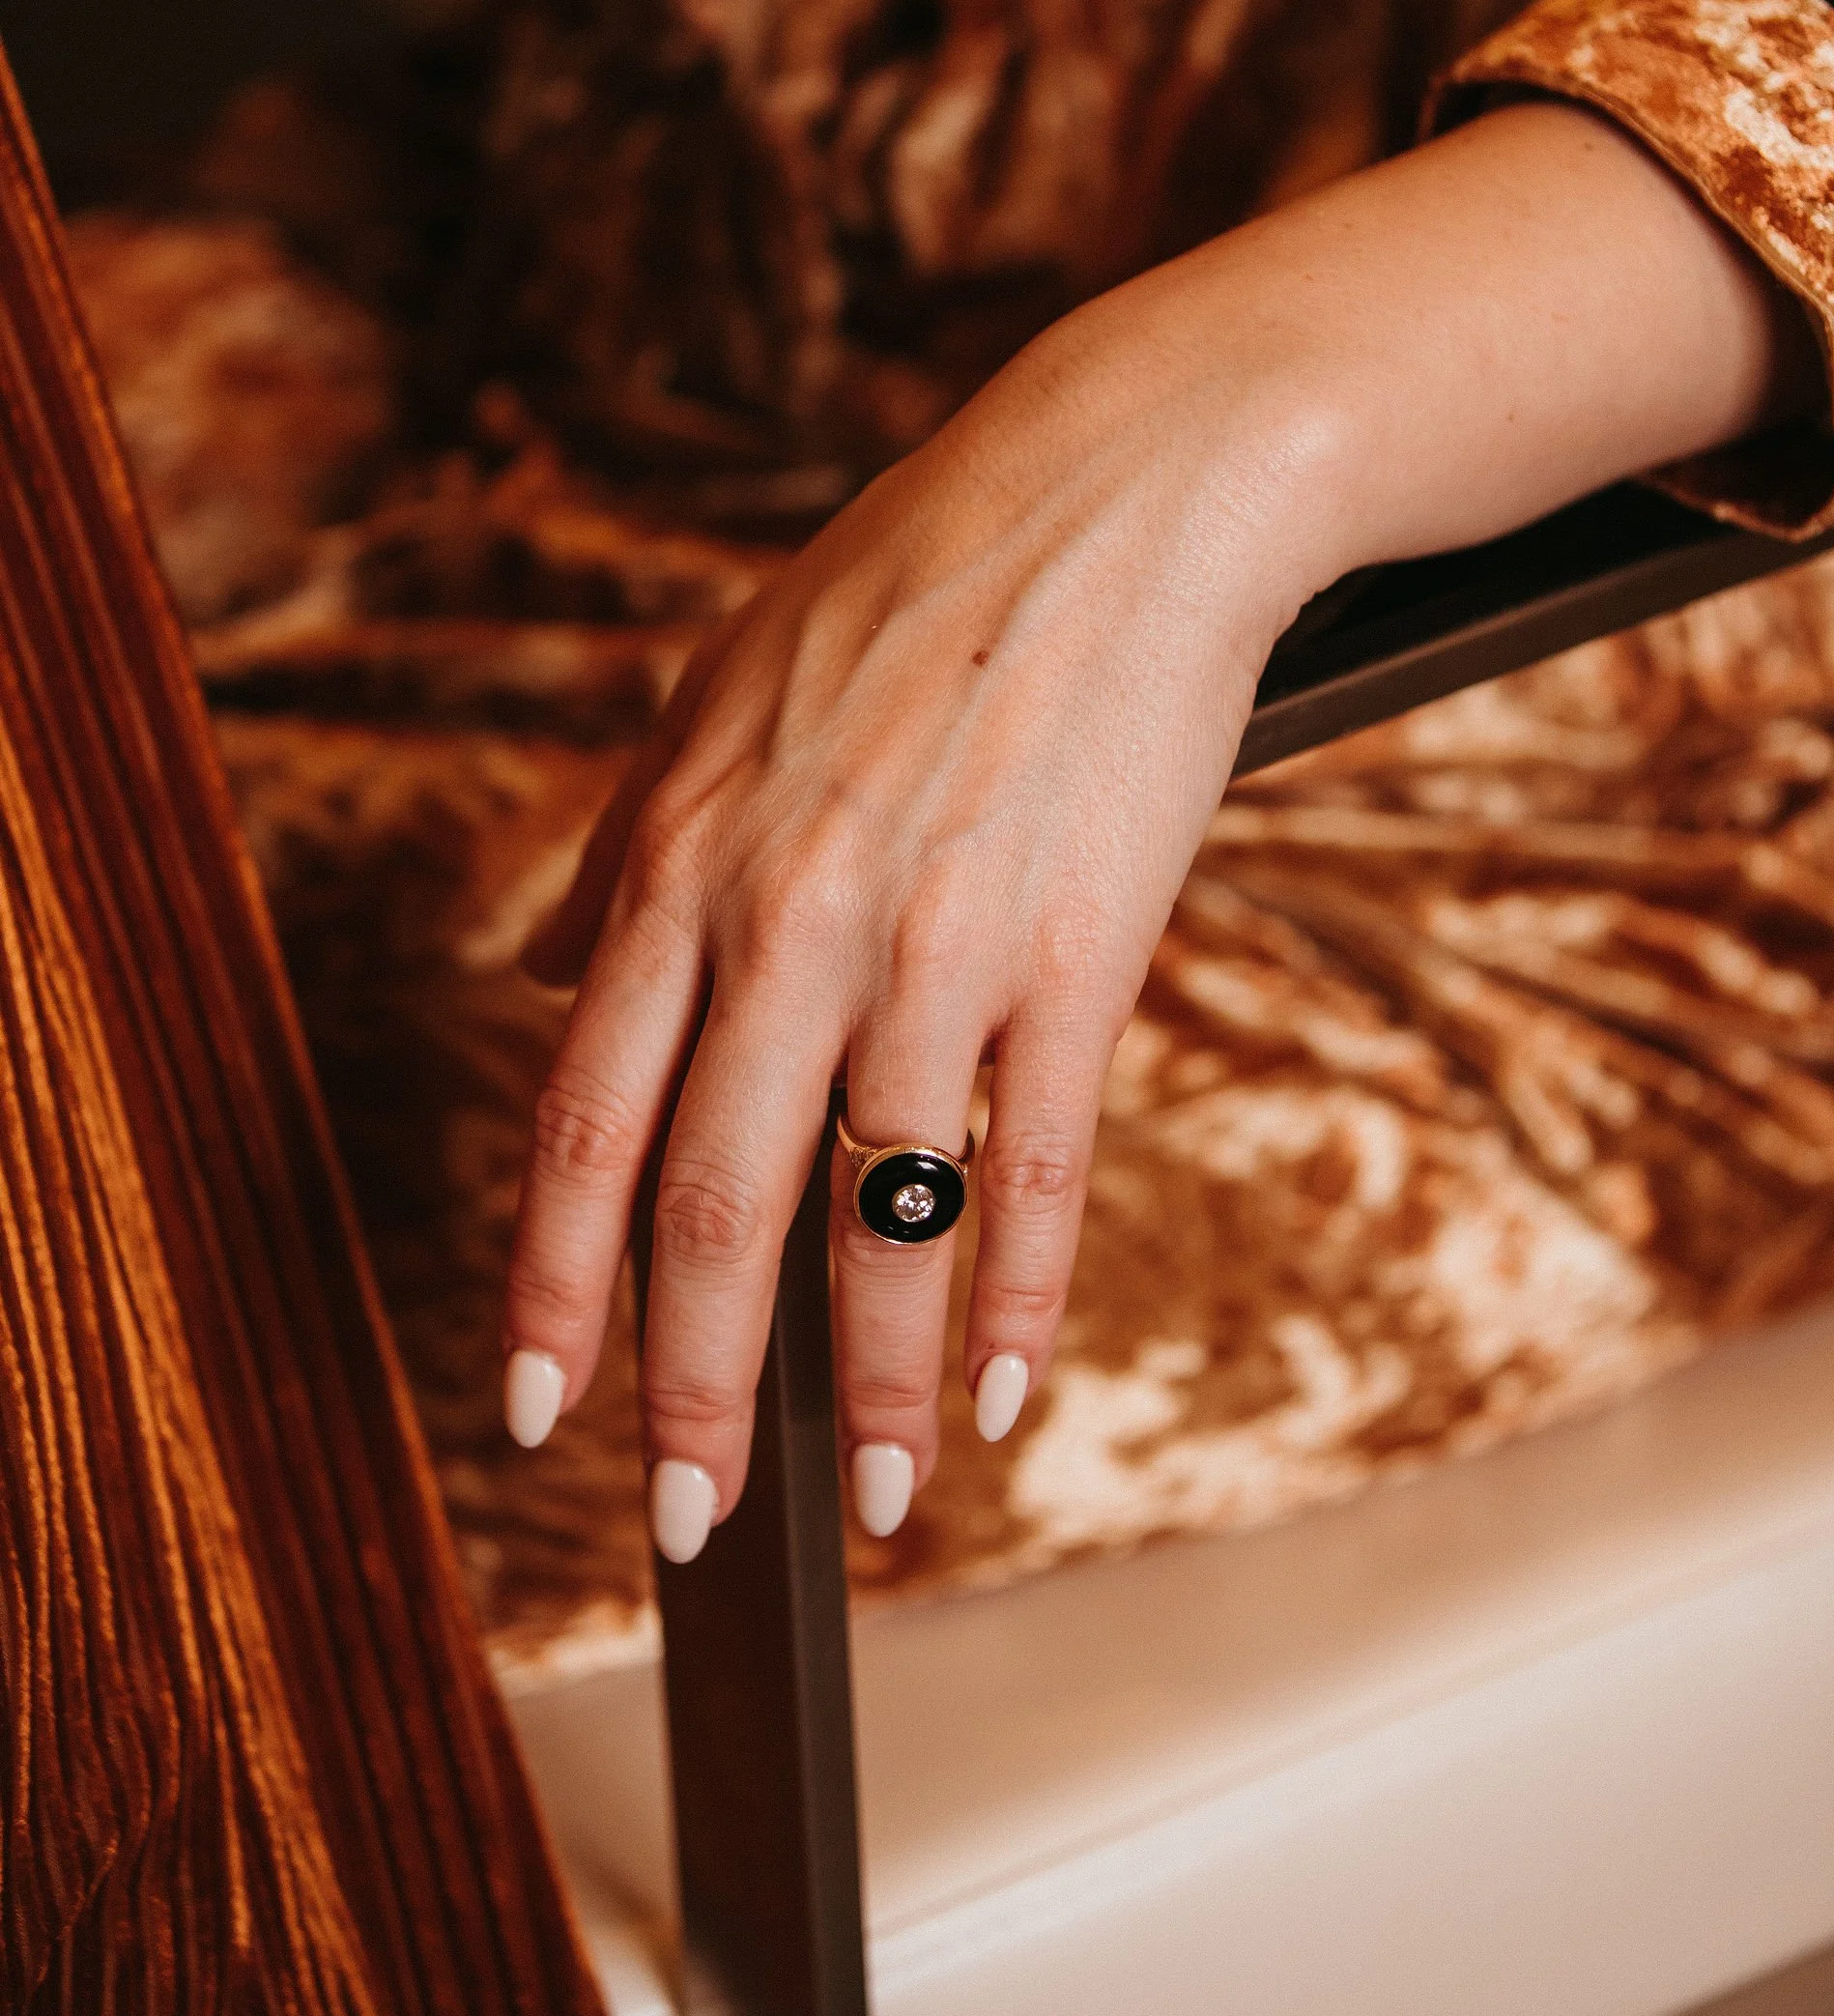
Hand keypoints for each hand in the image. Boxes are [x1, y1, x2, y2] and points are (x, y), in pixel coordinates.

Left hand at [500, 105, 1819, 1550]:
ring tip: (868, 1502)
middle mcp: (788, 915)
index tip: (533, 1412)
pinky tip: (998, 1392)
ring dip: (869, 1387)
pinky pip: (1035, 1166)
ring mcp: (938, 940)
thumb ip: (624, 849)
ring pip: (874, 1216)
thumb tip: (546, 965)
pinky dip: (1012, 1298)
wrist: (1119, 495)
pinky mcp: (1080, 951)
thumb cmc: (911, 591)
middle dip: (687, 1392)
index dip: (553, 1287)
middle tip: (686, 1520)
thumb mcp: (717, 695)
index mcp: (683, 858)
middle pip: (709, 1205)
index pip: (583, 1120)